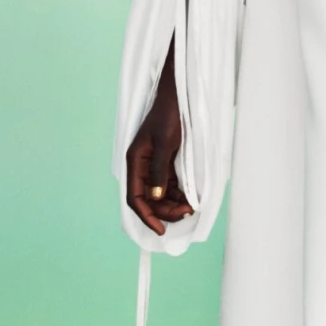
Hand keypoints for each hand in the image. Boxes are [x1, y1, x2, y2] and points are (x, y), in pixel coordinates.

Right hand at [125, 35, 192, 235]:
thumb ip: (160, 171)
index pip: (134, 197)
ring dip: (172, 203)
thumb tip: (156, 197)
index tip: (160, 230)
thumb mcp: (166, 143)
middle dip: (164, 210)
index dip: (146, 216)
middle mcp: (141, 166)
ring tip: (190, 207)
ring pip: (159, 194)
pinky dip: (177, 194)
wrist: (177, 95)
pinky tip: (189, 198)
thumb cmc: (169, 115)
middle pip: (148, 199)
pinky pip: (168, 185)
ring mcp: (153, 165)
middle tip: (186, 213)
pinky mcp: (164, 162)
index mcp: (135, 161)